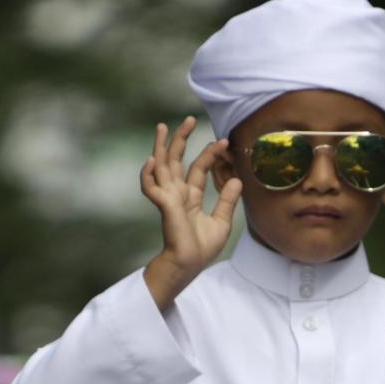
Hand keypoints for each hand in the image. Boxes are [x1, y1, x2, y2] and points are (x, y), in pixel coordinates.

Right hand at [139, 117, 242, 306]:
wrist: (189, 264)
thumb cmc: (202, 249)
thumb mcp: (221, 222)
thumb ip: (227, 200)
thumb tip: (237, 180)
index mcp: (190, 197)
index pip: (199, 168)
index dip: (210, 154)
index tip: (224, 142)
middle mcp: (177, 193)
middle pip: (176, 160)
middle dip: (181, 139)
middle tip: (189, 118)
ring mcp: (168, 197)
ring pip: (161, 166)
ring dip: (160, 146)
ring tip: (162, 126)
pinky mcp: (163, 205)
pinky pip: (150, 187)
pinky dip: (147, 174)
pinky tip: (150, 160)